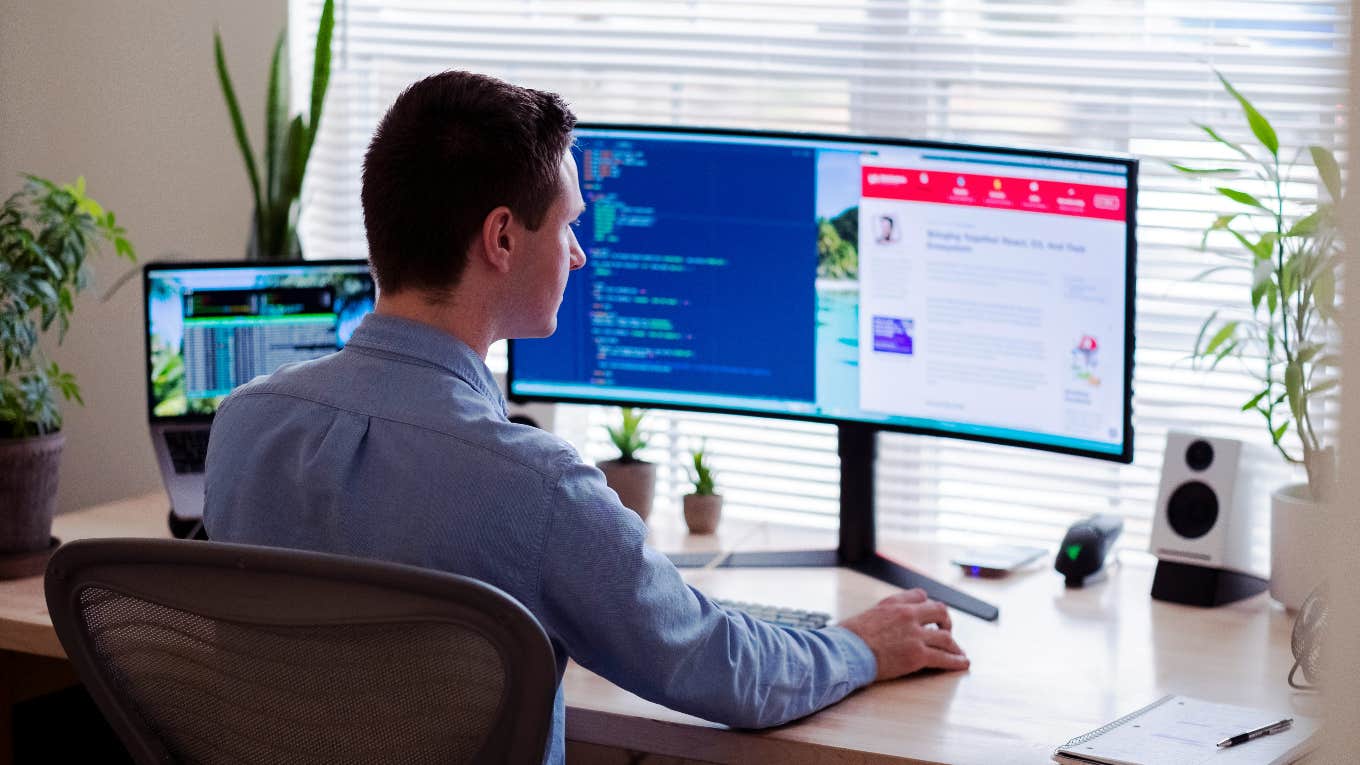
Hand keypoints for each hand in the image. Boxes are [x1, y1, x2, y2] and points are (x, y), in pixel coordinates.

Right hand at [839, 588, 969, 680]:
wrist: (846, 652)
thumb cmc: (849, 637)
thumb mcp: (866, 614)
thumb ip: (883, 614)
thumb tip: (885, 621)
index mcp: (894, 603)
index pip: (921, 596)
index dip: (927, 606)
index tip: (930, 615)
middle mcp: (908, 615)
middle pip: (940, 611)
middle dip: (947, 622)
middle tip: (947, 630)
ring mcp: (915, 635)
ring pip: (945, 637)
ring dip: (954, 645)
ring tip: (959, 652)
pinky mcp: (917, 655)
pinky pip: (943, 658)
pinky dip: (956, 662)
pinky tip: (962, 664)